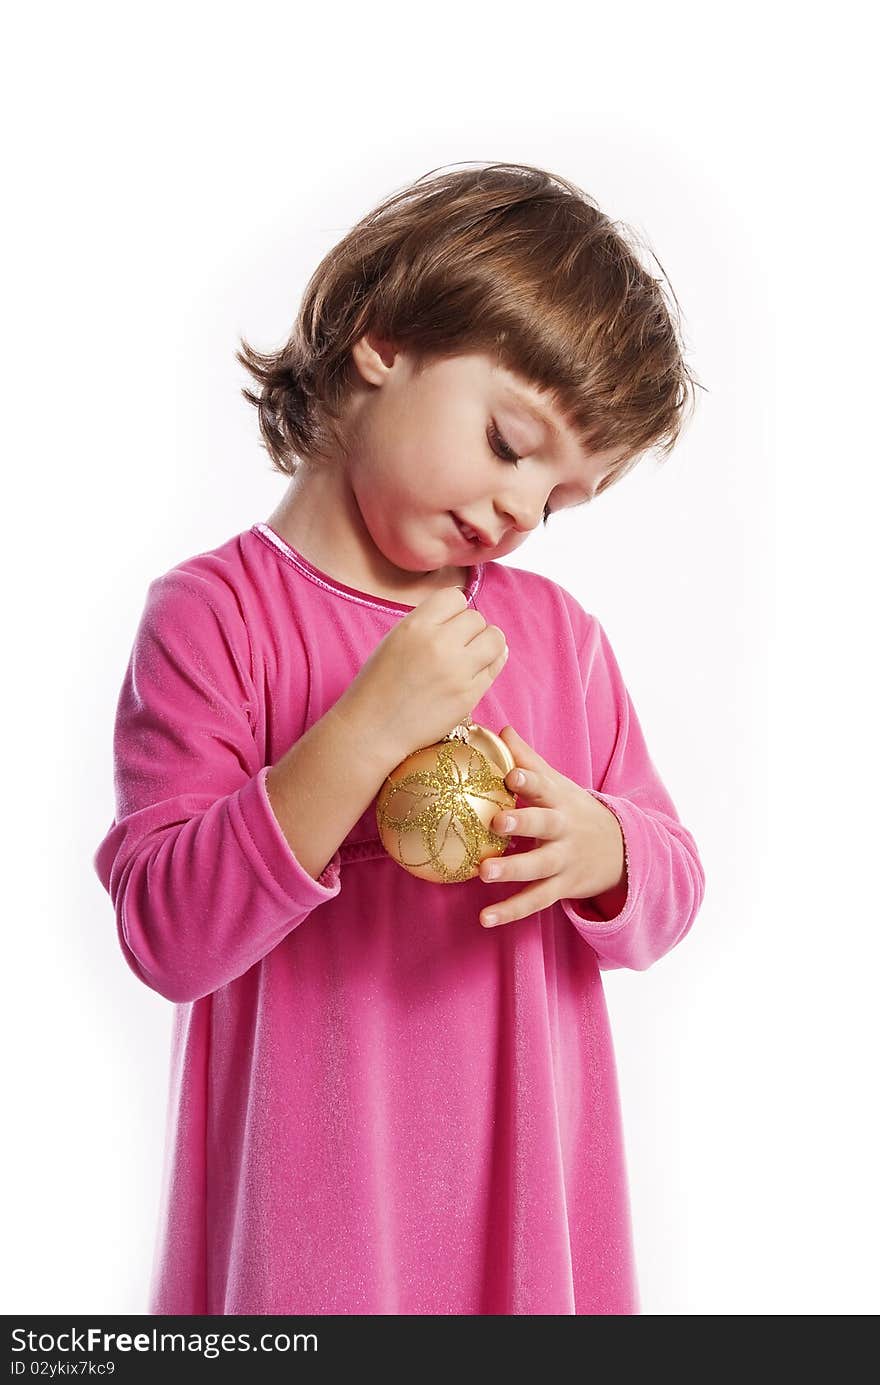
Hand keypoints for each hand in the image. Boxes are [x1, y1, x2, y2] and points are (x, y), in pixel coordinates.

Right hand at [344, 586, 508, 763]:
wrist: (372, 730)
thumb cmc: (378, 685)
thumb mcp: (394, 640)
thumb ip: (428, 624)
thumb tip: (464, 616)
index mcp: (416, 625)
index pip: (455, 596)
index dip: (454, 611)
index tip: (447, 624)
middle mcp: (439, 644)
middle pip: (477, 618)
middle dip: (469, 630)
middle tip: (456, 647)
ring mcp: (458, 671)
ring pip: (495, 638)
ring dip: (487, 644)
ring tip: (472, 656)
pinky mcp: (470, 695)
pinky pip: (495, 667)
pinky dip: (490, 665)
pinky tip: (476, 670)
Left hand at [478, 726, 626, 927]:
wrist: (622, 850)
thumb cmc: (574, 811)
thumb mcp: (558, 784)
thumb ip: (527, 760)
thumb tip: (499, 729)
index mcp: (559, 799)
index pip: (543, 785)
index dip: (528, 778)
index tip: (510, 774)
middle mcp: (563, 829)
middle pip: (543, 825)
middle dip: (521, 823)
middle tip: (496, 822)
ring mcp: (564, 860)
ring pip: (538, 867)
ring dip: (512, 870)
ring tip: (483, 873)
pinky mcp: (562, 888)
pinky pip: (535, 901)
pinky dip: (510, 911)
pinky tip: (485, 918)